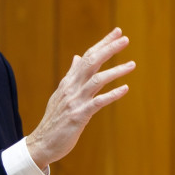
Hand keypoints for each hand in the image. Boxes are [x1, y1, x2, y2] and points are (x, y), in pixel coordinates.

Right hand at [26, 27, 135, 167]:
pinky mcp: (78, 116)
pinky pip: (98, 102)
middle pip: (91, 62)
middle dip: (109, 49)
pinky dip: (112, 95)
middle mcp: (71, 87)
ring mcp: (75, 101)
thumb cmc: (55, 120)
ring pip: (96, 80)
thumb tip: (76, 57)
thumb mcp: (61, 94)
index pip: (87, 56)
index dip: (102, 43)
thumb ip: (71, 75)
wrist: (42, 143)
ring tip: (132, 64)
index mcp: (68, 81)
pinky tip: (125, 89)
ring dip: (115, 71)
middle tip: (125, 39)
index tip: (117, 32)